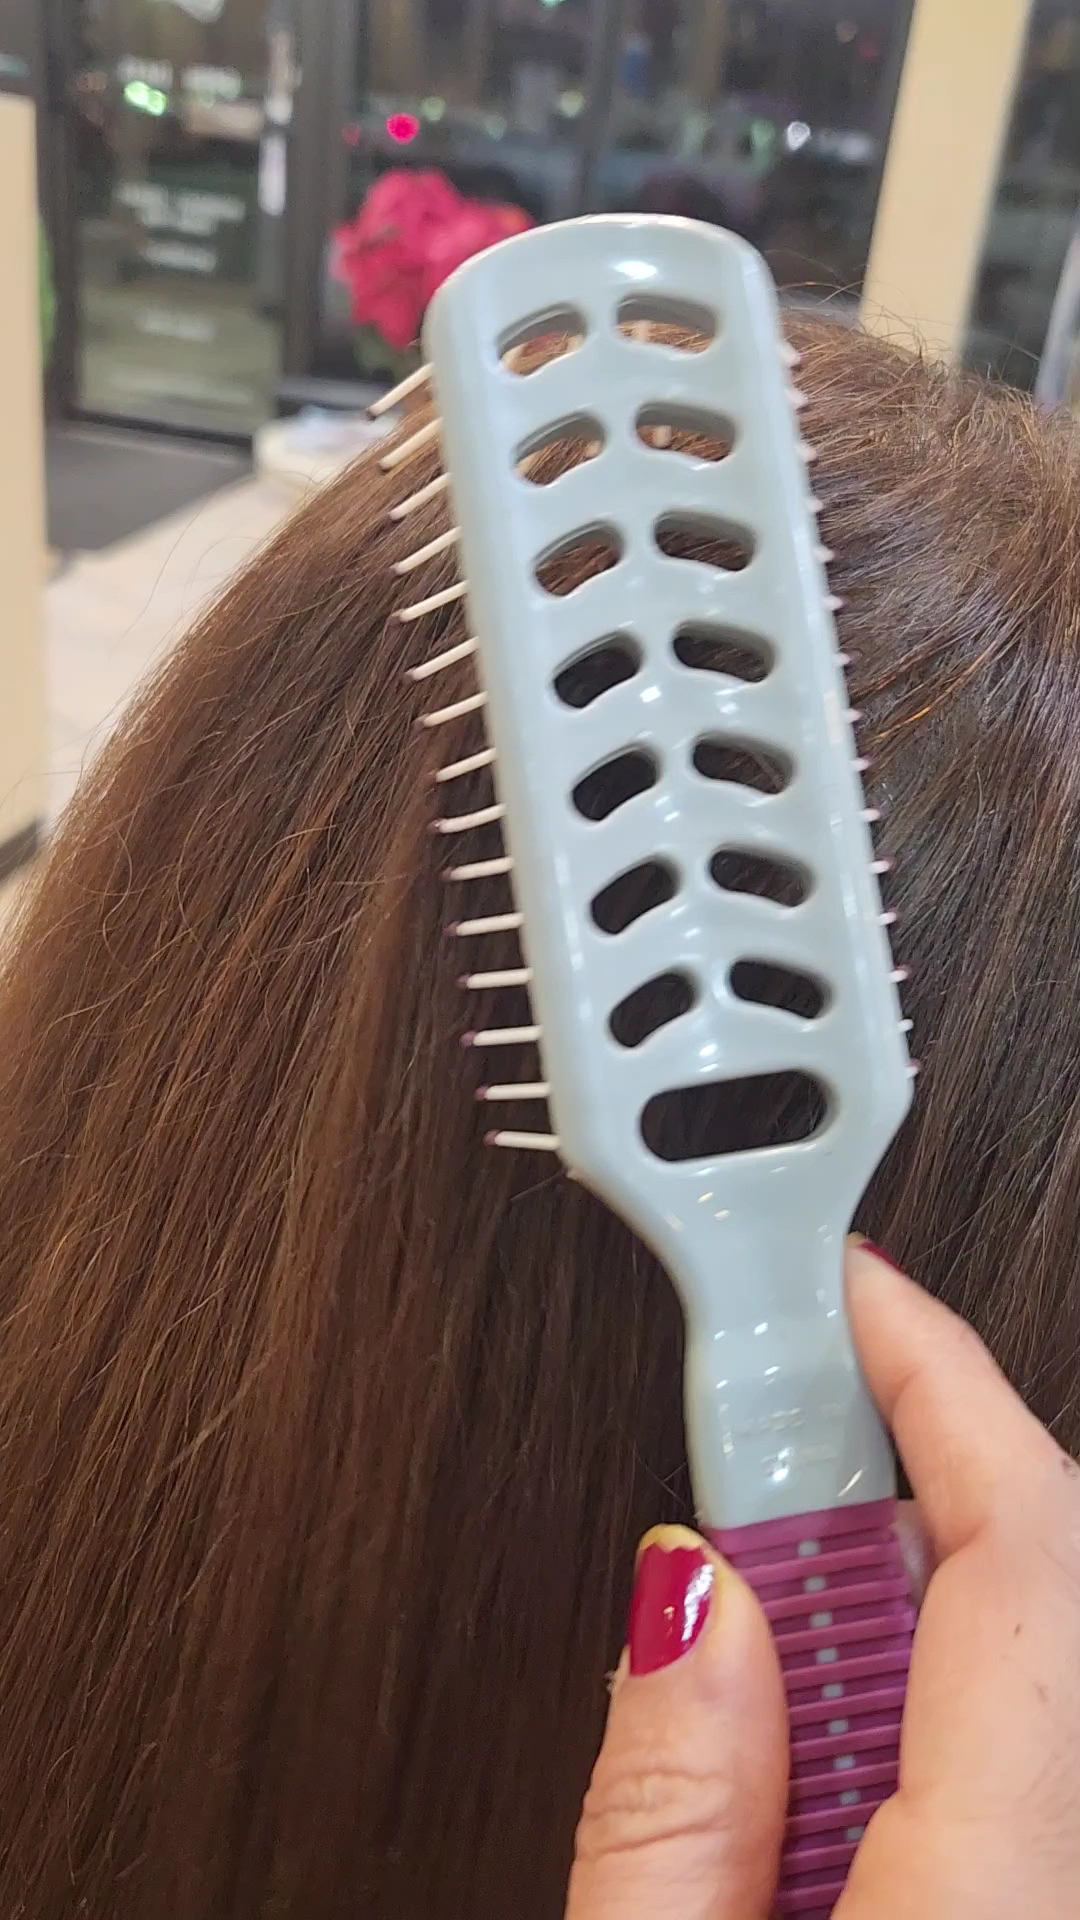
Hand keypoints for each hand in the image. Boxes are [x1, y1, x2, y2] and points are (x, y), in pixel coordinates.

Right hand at [565, 1243, 1079, 1918]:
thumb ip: (669, 1809)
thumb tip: (690, 1597)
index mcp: (1001, 1897)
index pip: (1020, 1547)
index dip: (936, 1379)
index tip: (851, 1290)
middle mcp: (1073, 1887)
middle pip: (1027, 1585)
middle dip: (877, 1500)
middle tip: (746, 1502)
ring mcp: (1067, 1892)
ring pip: (1022, 1663)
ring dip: (886, 1614)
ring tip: (755, 1676)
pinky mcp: (1043, 1909)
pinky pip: (1019, 1757)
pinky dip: (917, 1703)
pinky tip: (812, 1766)